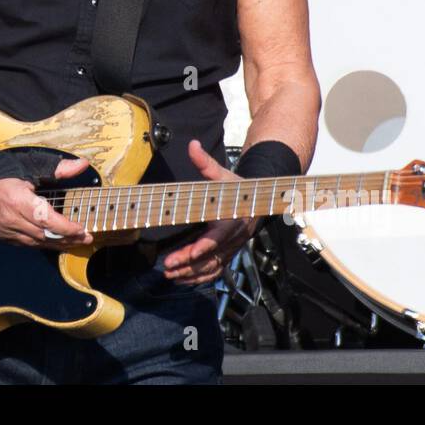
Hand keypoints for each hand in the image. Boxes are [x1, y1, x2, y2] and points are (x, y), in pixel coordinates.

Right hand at [0, 158, 93, 248]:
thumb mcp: (29, 166)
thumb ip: (58, 169)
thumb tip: (81, 164)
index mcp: (19, 201)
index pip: (48, 221)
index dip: (67, 228)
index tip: (82, 230)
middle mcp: (12, 219)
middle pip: (45, 236)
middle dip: (68, 239)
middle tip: (86, 239)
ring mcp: (5, 230)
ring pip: (36, 243)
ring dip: (56, 244)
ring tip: (74, 242)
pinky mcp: (1, 235)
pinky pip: (25, 244)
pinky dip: (41, 243)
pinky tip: (52, 241)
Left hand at [162, 140, 257, 285]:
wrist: (256, 203)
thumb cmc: (236, 188)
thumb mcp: (222, 174)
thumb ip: (205, 163)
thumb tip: (192, 145)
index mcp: (231, 219)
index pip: (217, 238)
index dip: (202, 248)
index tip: (187, 254)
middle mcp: (232, 238)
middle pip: (210, 257)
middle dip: (189, 264)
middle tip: (168, 266)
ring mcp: (230, 248)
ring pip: (212, 267)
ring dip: (191, 274)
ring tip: (170, 275)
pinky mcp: (227, 255)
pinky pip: (214, 271)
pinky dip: (199, 278)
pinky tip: (182, 279)